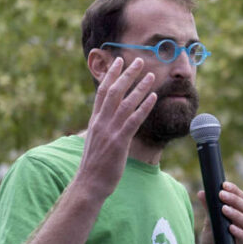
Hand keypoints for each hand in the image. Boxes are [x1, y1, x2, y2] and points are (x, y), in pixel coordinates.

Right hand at [79, 57, 156, 196]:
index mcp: (95, 121)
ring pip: (125, 102)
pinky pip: (134, 120)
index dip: (111, 75)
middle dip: (126, 74)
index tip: (118, 61)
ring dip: (139, 87)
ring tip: (150, 74)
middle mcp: (101, 122)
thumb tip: (106, 120)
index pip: (102, 92)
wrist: (88, 184)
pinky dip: (144, 107)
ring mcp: (110, 131)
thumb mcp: (95, 141)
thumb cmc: (94, 166)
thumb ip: (101, 128)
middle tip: (138, 59)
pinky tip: (153, 97)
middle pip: (114, 91)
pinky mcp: (119, 142)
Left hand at [197, 181, 242, 243]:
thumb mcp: (210, 223)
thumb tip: (202, 192)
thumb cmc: (213, 243)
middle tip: (221, 194)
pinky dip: (240, 233)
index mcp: (241, 216)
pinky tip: (231, 228)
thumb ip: (209, 209)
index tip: (224, 184)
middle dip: (234, 200)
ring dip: (236, 214)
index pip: (241, 199)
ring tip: (224, 209)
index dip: (234, 191)